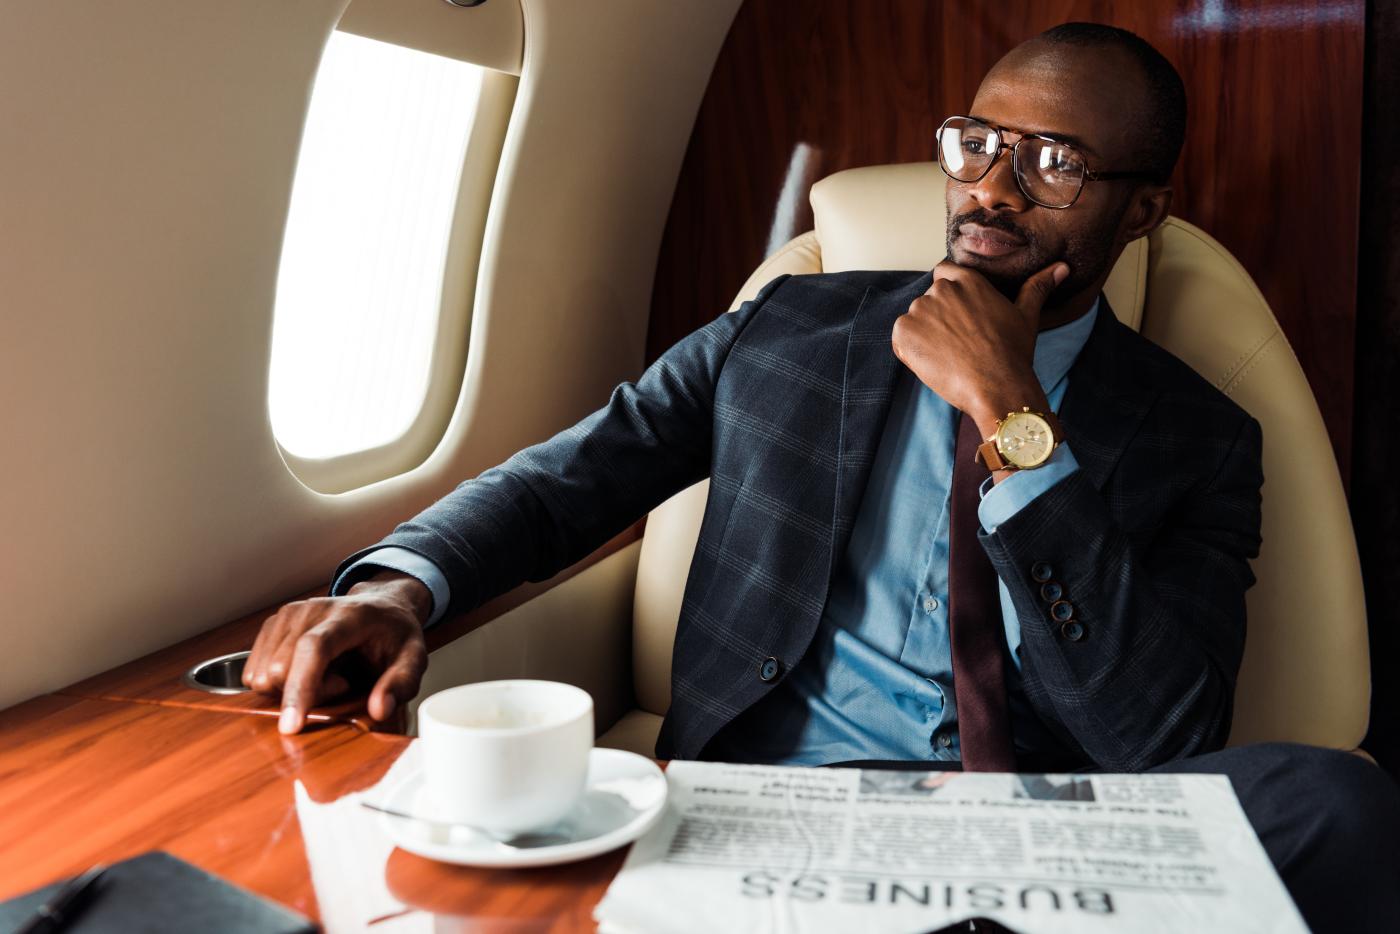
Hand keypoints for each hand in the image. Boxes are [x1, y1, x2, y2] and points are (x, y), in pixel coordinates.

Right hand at [242, 570, 431, 733]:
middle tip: (342, 683)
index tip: (291, 726)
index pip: (313, 648)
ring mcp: (288, 614)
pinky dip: (281, 681)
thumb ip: (401, 683)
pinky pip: (256, 672)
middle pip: (280, 669)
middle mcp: (312, 609)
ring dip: (292, 688)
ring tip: (328, 674)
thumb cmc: (395, 634)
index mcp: (349, 615)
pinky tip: (310, 670)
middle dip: (308, 693)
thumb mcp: (414, 658)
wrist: (382, 607)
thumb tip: (379, 710)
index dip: (299, 688)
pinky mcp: (274, 623)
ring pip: (264, 674)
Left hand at [891, 259, 1067, 432]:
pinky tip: (934, 362)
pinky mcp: (904, 333)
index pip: (944, 272)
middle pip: (930, 298)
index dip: (949, 293)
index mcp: (968, 280)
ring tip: (950, 355)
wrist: (996, 387)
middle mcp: (941, 290)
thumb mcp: (1026, 316)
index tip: (958, 315)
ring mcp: (920, 310)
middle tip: (959, 343)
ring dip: (925, 334)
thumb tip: (1061, 267)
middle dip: (939, 318)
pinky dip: (911, 349)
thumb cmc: (1012, 354)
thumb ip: (1037, 286)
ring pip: (916, 319)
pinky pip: (901, 337)